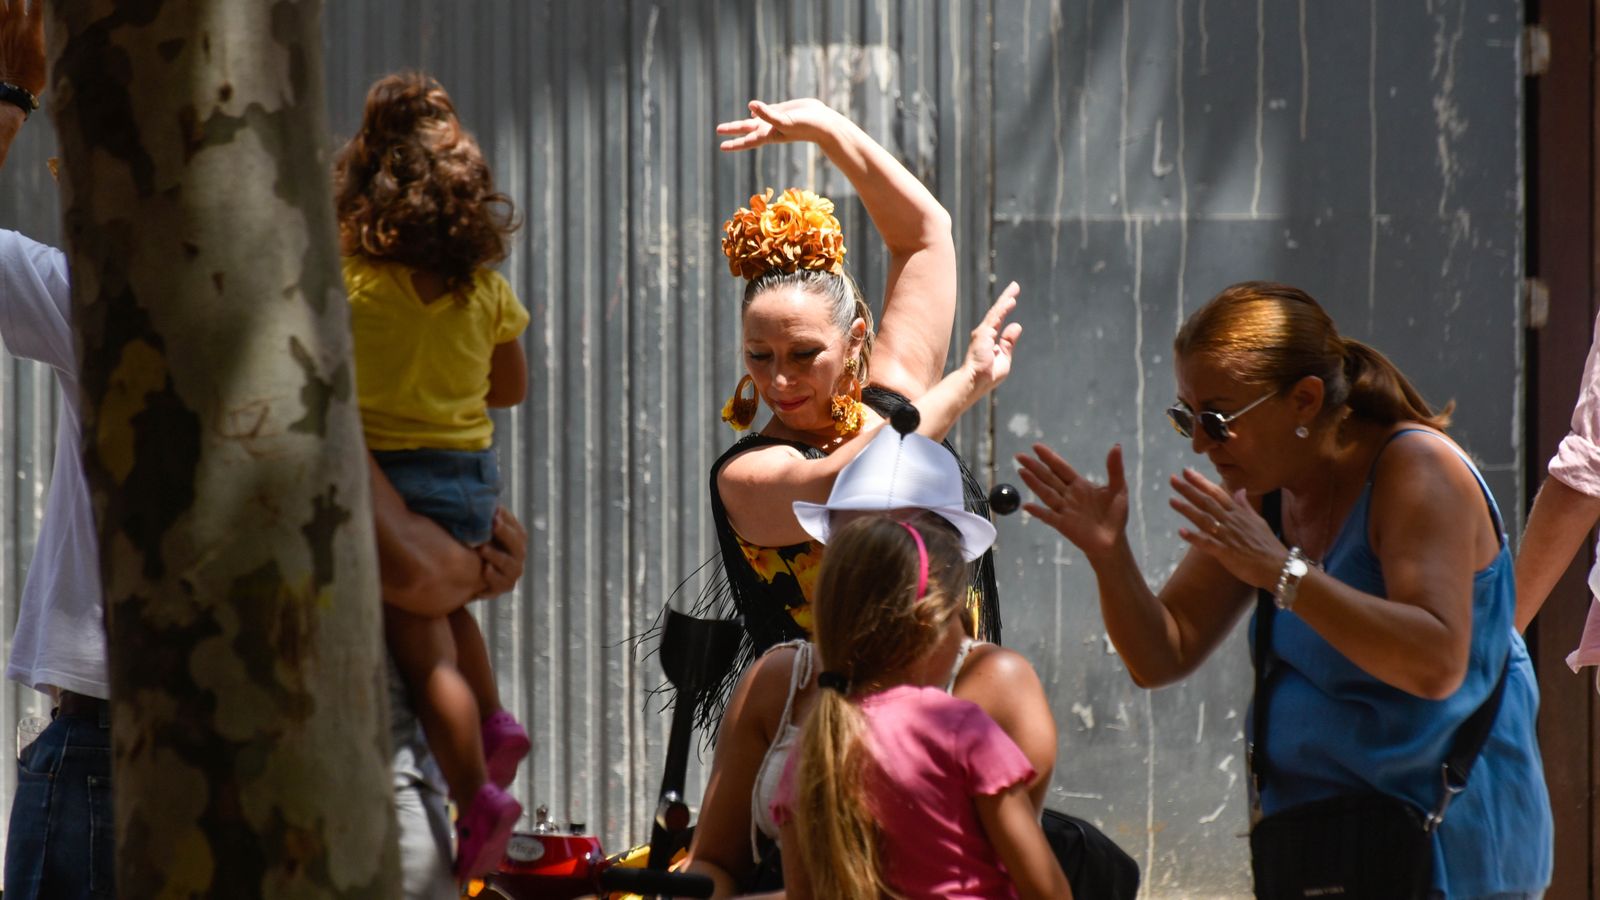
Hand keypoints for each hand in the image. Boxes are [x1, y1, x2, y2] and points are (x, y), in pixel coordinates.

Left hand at [0, 0, 44, 96]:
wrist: (17, 88)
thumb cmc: (38, 75)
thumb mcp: (51, 57)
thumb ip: (50, 38)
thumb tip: (59, 26)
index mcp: (32, 31)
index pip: (36, 4)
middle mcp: (15, 27)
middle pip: (15, 0)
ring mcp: (2, 31)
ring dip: (5, 2)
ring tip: (10, 2)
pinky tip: (2, 11)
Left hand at [477, 507, 526, 597]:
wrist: (470, 573)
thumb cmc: (475, 542)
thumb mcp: (481, 527)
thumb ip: (484, 514)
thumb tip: (481, 494)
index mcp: (517, 537)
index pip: (514, 526)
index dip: (505, 518)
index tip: (494, 510)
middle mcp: (518, 553)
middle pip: (515, 542)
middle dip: (504, 533)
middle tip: (493, 523)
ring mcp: (513, 571)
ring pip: (508, 563)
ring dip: (496, 555)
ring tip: (482, 548)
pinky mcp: (503, 587)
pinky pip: (500, 583)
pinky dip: (493, 578)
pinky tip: (484, 569)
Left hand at [715, 98, 840, 151]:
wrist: (823, 123)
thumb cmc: (805, 125)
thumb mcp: (784, 120)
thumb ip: (767, 114)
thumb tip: (750, 105)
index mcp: (768, 134)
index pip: (746, 140)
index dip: (733, 143)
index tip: (720, 146)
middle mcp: (769, 128)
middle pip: (746, 129)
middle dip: (732, 130)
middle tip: (718, 130)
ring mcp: (775, 119)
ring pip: (754, 120)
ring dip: (743, 123)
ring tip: (732, 125)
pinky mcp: (782, 110)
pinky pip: (766, 110)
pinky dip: (757, 110)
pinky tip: (752, 108)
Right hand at [962, 281, 1022, 390]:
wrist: (976, 382)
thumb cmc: (988, 375)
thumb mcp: (1004, 357)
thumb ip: (1009, 342)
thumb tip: (1017, 325)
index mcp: (989, 340)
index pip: (999, 320)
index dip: (1006, 308)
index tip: (1012, 299)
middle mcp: (984, 334)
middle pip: (997, 312)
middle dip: (1006, 299)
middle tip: (1015, 286)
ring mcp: (983, 333)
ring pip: (996, 313)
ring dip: (1006, 300)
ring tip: (1015, 290)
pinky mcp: (983, 334)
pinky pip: (995, 318)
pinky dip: (1003, 309)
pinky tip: (1010, 301)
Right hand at [1016, 442, 1127, 560]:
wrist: (1113, 542)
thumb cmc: (1115, 515)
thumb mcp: (1119, 489)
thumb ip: (1115, 469)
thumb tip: (1116, 446)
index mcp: (1079, 485)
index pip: (1061, 468)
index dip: (1049, 457)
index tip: (1036, 446)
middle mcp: (1068, 495)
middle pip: (1048, 478)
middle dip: (1034, 467)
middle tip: (1019, 456)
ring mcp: (1064, 510)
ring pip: (1046, 493)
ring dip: (1033, 483)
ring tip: (1021, 471)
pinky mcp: (1063, 525)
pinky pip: (1048, 517)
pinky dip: (1037, 512)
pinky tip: (1026, 506)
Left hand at [1168, 467, 1285, 587]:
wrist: (1280, 567)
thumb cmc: (1269, 546)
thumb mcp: (1259, 521)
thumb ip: (1246, 506)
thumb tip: (1240, 490)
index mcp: (1239, 514)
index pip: (1217, 493)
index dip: (1201, 482)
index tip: (1186, 471)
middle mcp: (1232, 522)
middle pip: (1207, 502)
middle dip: (1189, 490)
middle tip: (1172, 479)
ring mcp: (1229, 537)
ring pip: (1205, 520)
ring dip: (1187, 510)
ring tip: (1171, 500)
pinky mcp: (1227, 553)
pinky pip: (1208, 544)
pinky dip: (1194, 537)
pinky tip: (1181, 532)